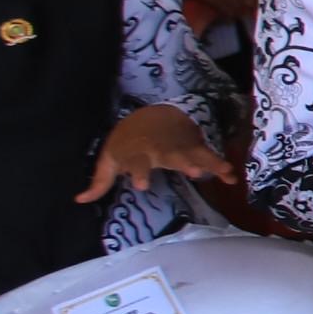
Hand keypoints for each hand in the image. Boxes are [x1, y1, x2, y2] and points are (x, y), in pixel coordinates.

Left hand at [76, 103, 227, 201]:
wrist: (154, 113)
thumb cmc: (129, 139)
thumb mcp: (110, 156)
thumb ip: (100, 180)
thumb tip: (80, 200)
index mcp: (137, 152)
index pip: (137, 162)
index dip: (139, 172)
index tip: (141, 185)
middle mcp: (161, 149)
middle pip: (172, 155)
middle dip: (182, 162)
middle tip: (192, 171)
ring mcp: (180, 147)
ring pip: (195, 153)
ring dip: (207, 162)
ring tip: (220, 171)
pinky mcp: (195, 147)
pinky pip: (210, 156)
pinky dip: (222, 166)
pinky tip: (232, 178)